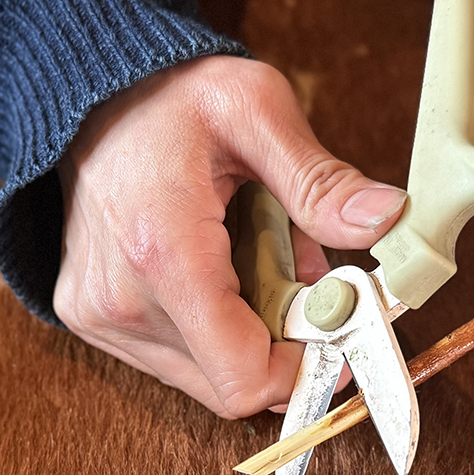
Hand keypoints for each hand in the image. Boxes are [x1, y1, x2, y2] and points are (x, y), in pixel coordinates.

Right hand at [54, 56, 408, 416]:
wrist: (88, 91)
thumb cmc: (168, 95)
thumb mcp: (257, 111)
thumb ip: (319, 180)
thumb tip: (385, 221)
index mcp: (164, 252)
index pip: (244, 376)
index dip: (305, 370)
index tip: (338, 333)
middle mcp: (121, 300)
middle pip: (231, 383)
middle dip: (282, 343)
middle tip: (299, 276)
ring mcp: (99, 316)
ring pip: (204, 376)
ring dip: (247, 334)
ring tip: (251, 258)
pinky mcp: (90, 318)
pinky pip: (172, 358)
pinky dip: (211, 326)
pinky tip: (215, 268)